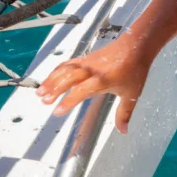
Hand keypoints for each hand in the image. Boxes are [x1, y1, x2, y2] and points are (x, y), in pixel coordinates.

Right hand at [35, 36, 150, 133]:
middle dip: (55, 89)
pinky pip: (67, 64)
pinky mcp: (85, 58)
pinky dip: (56, 71)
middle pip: (68, 79)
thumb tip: (123, 131)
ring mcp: (87, 63)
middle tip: (43, 101)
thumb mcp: (131, 94)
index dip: (68, 101)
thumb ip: (124, 113)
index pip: (81, 91)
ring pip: (65, 70)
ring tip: (40, 92)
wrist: (136, 46)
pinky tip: (49, 79)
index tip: (57, 111)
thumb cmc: (135, 71)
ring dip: (51, 80)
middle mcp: (91, 71)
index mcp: (102, 80)